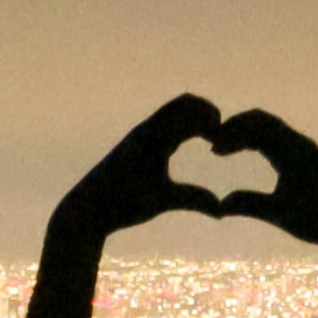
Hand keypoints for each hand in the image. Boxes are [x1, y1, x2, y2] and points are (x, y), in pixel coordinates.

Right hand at [54, 94, 225, 237]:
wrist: (92, 212)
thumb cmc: (126, 205)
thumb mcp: (168, 199)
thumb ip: (193, 199)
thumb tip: (220, 209)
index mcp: (159, 140)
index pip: (188, 116)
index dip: (210, 121)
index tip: (224, 139)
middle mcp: (151, 131)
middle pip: (184, 104)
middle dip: (208, 110)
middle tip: (225, 128)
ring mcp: (142, 134)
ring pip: (175, 107)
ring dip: (200, 111)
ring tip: (217, 127)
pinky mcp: (136, 141)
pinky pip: (163, 120)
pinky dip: (186, 121)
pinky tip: (202, 136)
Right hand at [208, 108, 317, 249]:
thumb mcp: (282, 215)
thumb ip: (249, 205)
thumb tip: (219, 205)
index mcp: (290, 151)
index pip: (253, 128)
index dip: (228, 134)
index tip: (210, 149)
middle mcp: (297, 142)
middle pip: (259, 120)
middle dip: (233, 128)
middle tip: (211, 143)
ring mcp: (304, 147)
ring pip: (269, 127)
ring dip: (245, 133)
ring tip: (223, 150)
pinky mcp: (308, 156)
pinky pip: (277, 137)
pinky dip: (258, 140)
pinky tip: (248, 154)